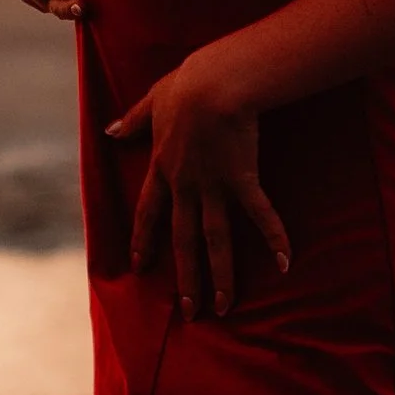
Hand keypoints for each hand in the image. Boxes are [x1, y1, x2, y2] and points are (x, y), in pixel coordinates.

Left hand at [107, 62, 290, 321]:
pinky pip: (259, 214)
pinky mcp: (242, 179)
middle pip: (183, 240)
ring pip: (216, 239)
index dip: (144, 240)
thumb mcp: (152, 100)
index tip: (140, 266)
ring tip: (225, 306)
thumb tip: (110, 131)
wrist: (214, 83)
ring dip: (221, 275)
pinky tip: (285, 263)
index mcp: (162, 167)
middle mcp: (185, 185)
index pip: (148, 212)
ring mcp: (214, 186)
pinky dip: (274, 238)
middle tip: (188, 311)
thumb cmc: (186, 84)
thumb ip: (133, 120)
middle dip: (186, 278)